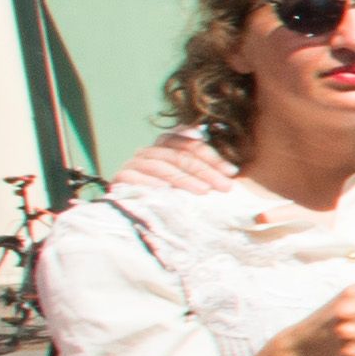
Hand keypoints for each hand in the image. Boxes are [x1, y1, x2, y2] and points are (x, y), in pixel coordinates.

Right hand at [119, 130, 236, 195]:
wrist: (136, 210)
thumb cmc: (172, 195)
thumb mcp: (192, 181)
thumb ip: (206, 170)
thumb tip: (233, 171)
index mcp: (167, 145)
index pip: (190, 144)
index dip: (212, 156)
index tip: (231, 171)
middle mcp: (150, 151)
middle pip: (179, 155)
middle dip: (205, 171)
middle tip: (225, 186)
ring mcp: (134, 163)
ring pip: (161, 166)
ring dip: (184, 179)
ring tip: (204, 191)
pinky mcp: (121, 178)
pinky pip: (136, 177)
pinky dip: (152, 183)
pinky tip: (167, 191)